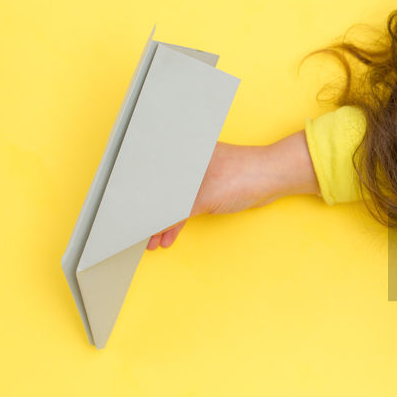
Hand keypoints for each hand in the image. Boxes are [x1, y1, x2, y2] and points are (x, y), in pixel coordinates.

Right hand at [146, 141, 280, 249]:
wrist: (272, 178)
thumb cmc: (240, 176)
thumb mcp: (202, 198)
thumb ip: (175, 212)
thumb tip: (151, 226)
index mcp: (178, 154)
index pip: (148, 176)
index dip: (134, 198)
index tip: (124, 217)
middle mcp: (183, 162)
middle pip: (157, 192)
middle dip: (147, 215)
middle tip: (134, 234)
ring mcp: (194, 176)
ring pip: (171, 202)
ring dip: (162, 223)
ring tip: (150, 242)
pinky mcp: (205, 189)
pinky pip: (184, 207)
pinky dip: (176, 222)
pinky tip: (167, 237)